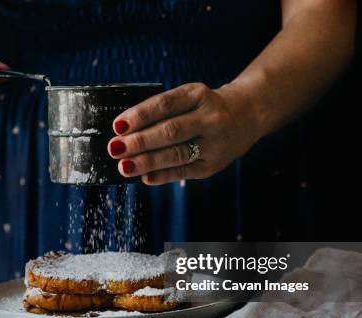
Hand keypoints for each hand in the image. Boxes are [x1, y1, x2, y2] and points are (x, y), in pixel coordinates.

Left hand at [107, 83, 256, 184]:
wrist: (246, 115)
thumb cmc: (203, 107)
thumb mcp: (188, 97)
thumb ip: (161, 112)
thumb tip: (123, 133)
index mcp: (199, 95)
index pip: (165, 104)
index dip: (140, 116)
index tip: (117, 126)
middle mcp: (210, 118)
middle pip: (171, 131)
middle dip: (140, 141)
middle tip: (115, 148)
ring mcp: (214, 143)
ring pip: (177, 154)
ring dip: (147, 162)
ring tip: (124, 166)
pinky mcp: (213, 165)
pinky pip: (184, 171)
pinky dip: (163, 175)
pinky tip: (145, 178)